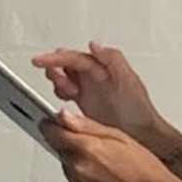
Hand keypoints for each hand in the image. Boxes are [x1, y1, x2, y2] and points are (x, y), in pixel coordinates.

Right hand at [38, 42, 166, 149]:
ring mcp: (88, 89)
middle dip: (55, 70)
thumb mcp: (129, 81)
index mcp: (102, 66)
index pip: (74, 57)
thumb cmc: (139, 110)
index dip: (55, 58)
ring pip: (62, 78)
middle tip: (60, 82)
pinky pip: (64, 93)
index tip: (39, 61)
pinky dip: (60, 95)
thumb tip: (93, 45)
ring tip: (67, 94)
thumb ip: (112, 59)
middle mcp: (94, 75)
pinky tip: (64, 104)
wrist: (142, 136)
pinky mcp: (83, 103)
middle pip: (65, 64)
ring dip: (58, 83)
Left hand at [49, 108, 181, 181]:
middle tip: (95, 143)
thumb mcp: (118, 135)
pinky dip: (83, 174)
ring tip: (106, 161)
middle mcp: (78, 168)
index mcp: (86, 148)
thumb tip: (64, 117)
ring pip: (66, 164)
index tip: (49, 121)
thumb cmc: (144, 168)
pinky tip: (104, 173)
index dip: (50, 125)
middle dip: (70, 142)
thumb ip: (86, 125)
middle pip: (59, 148)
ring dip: (77, 159)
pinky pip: (74, 179)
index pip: (52, 132)